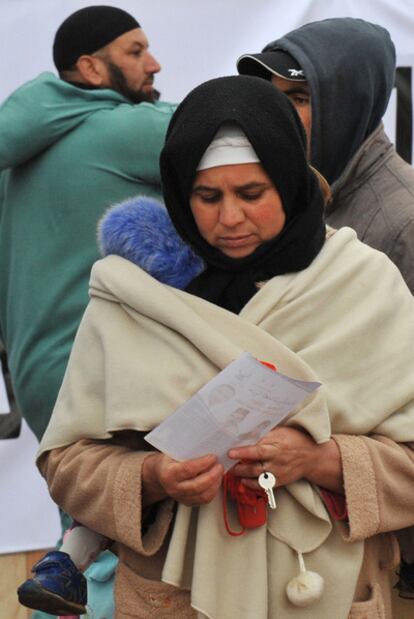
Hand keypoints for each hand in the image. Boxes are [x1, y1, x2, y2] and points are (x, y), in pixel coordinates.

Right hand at [142, 452, 223, 506]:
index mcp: (168, 472)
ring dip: (215, 484)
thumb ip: (186, 448)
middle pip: (197, 486)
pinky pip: (204, 500)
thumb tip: (205, 442)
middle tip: (220, 465)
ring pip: (202, 495)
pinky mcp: (187, 502)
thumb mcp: (173, 450)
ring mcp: (179, 497)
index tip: (213, 457)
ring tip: (219, 472)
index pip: (188, 469)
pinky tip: (216, 481)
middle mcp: (173, 488)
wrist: (159, 473)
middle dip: (212, 475)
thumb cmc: (169, 459)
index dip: (203, 463)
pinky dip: (213, 490)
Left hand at [228, 427, 342, 492]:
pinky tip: (243, 480)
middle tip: (226, 463)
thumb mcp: (281, 431)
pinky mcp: (279, 481)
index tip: (230, 452)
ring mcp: (278, 472)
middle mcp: (276, 460)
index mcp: (276, 445)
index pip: (257, 449)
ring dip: (242, 474)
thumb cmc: (294, 440)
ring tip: (231, 470)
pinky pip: (262, 485)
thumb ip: (264, 434)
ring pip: (256, 476)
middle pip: (254, 465)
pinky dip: (251, 484)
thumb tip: (246, 431)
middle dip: (238, 465)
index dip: (242, 452)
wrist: (312, 457)